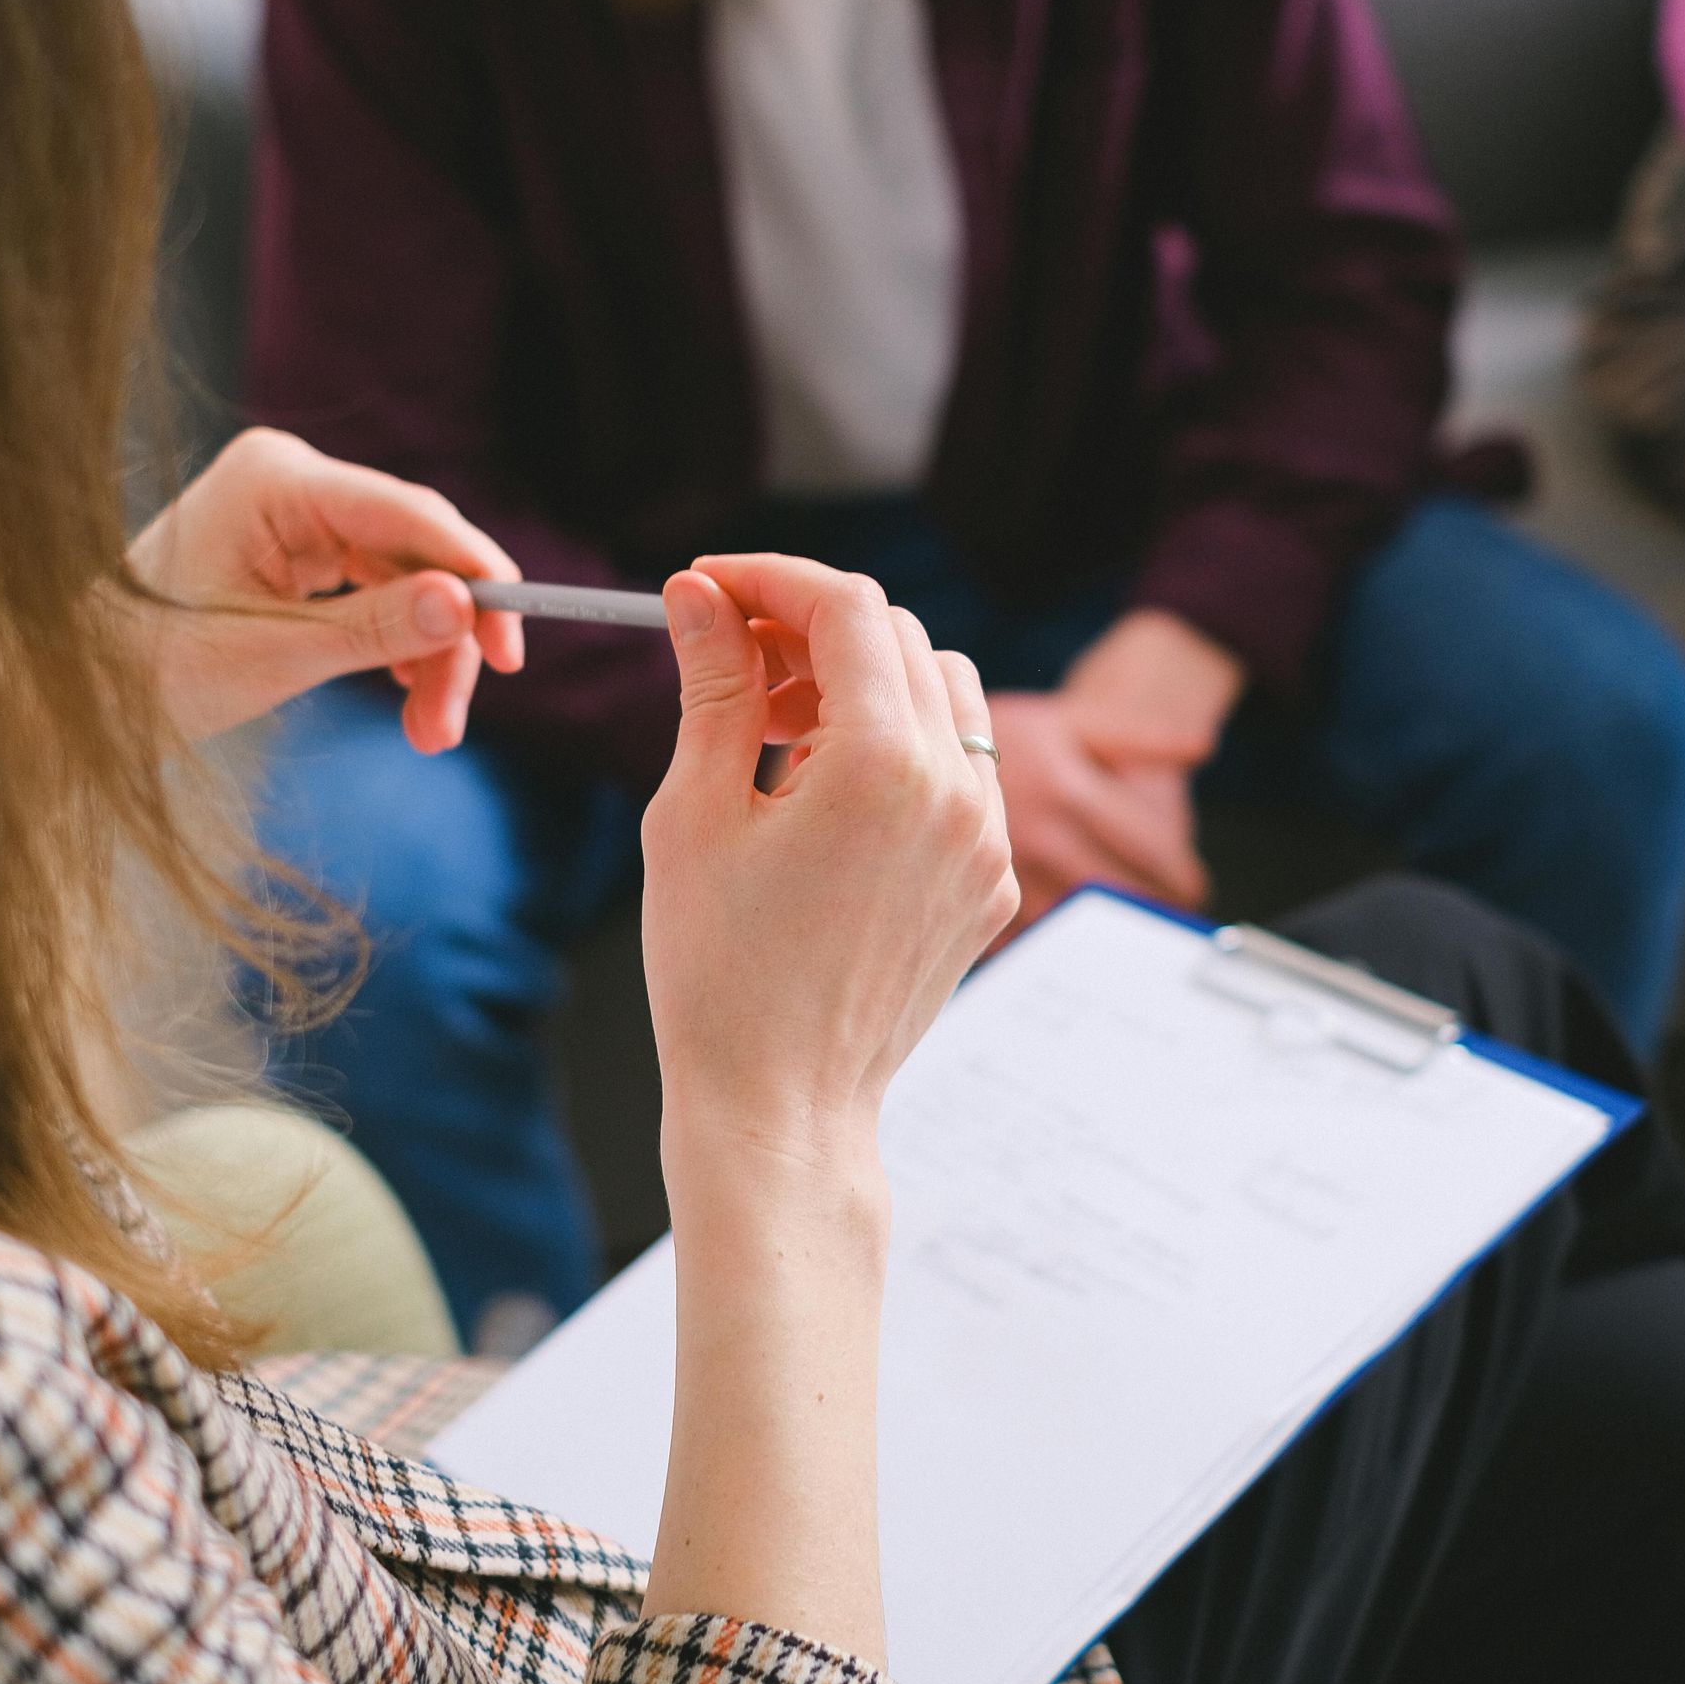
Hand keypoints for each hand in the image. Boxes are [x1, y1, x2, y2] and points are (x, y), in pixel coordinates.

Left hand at [124, 428, 524, 749]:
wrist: (78, 691)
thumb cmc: (154, 668)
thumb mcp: (277, 655)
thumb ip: (378, 626)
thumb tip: (466, 607)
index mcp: (275, 478)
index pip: (406, 513)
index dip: (473, 575)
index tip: (512, 646)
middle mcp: (291, 478)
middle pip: (414, 549)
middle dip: (444, 639)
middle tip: (451, 724)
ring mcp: (293, 510)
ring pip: (404, 576)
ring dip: (425, 654)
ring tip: (427, 734)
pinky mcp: (296, 546)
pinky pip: (375, 587)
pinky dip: (394, 642)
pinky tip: (405, 690)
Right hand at [639, 555, 1017, 1667]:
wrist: (781, 1105)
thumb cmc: (718, 972)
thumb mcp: (694, 814)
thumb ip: (715, 687)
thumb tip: (702, 597)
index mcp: (880, 765)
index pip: (846, 607)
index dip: (772, 577)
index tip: (711, 588)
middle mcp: (956, 791)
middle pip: (900, 636)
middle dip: (814, 624)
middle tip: (732, 652)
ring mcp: (986, 840)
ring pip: (945, 696)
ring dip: (865, 682)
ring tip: (778, 726)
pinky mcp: (990, 882)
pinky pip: (961, 773)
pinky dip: (901, 750)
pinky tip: (823, 795)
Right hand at [990, 608, 1246, 931]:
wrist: (924, 737)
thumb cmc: (1012, 731)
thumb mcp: (1074, 723)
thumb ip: (1141, 736)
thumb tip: (1203, 744)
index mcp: (1067, 788)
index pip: (1145, 844)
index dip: (1179, 872)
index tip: (1194, 887)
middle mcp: (1036, 831)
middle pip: (1113, 887)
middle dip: (1148, 906)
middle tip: (1171, 918)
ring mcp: (1001, 868)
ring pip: (1071, 917)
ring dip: (1103, 929)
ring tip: (1127, 936)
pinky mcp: (970, 896)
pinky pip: (1020, 934)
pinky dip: (1048, 941)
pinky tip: (1065, 942)